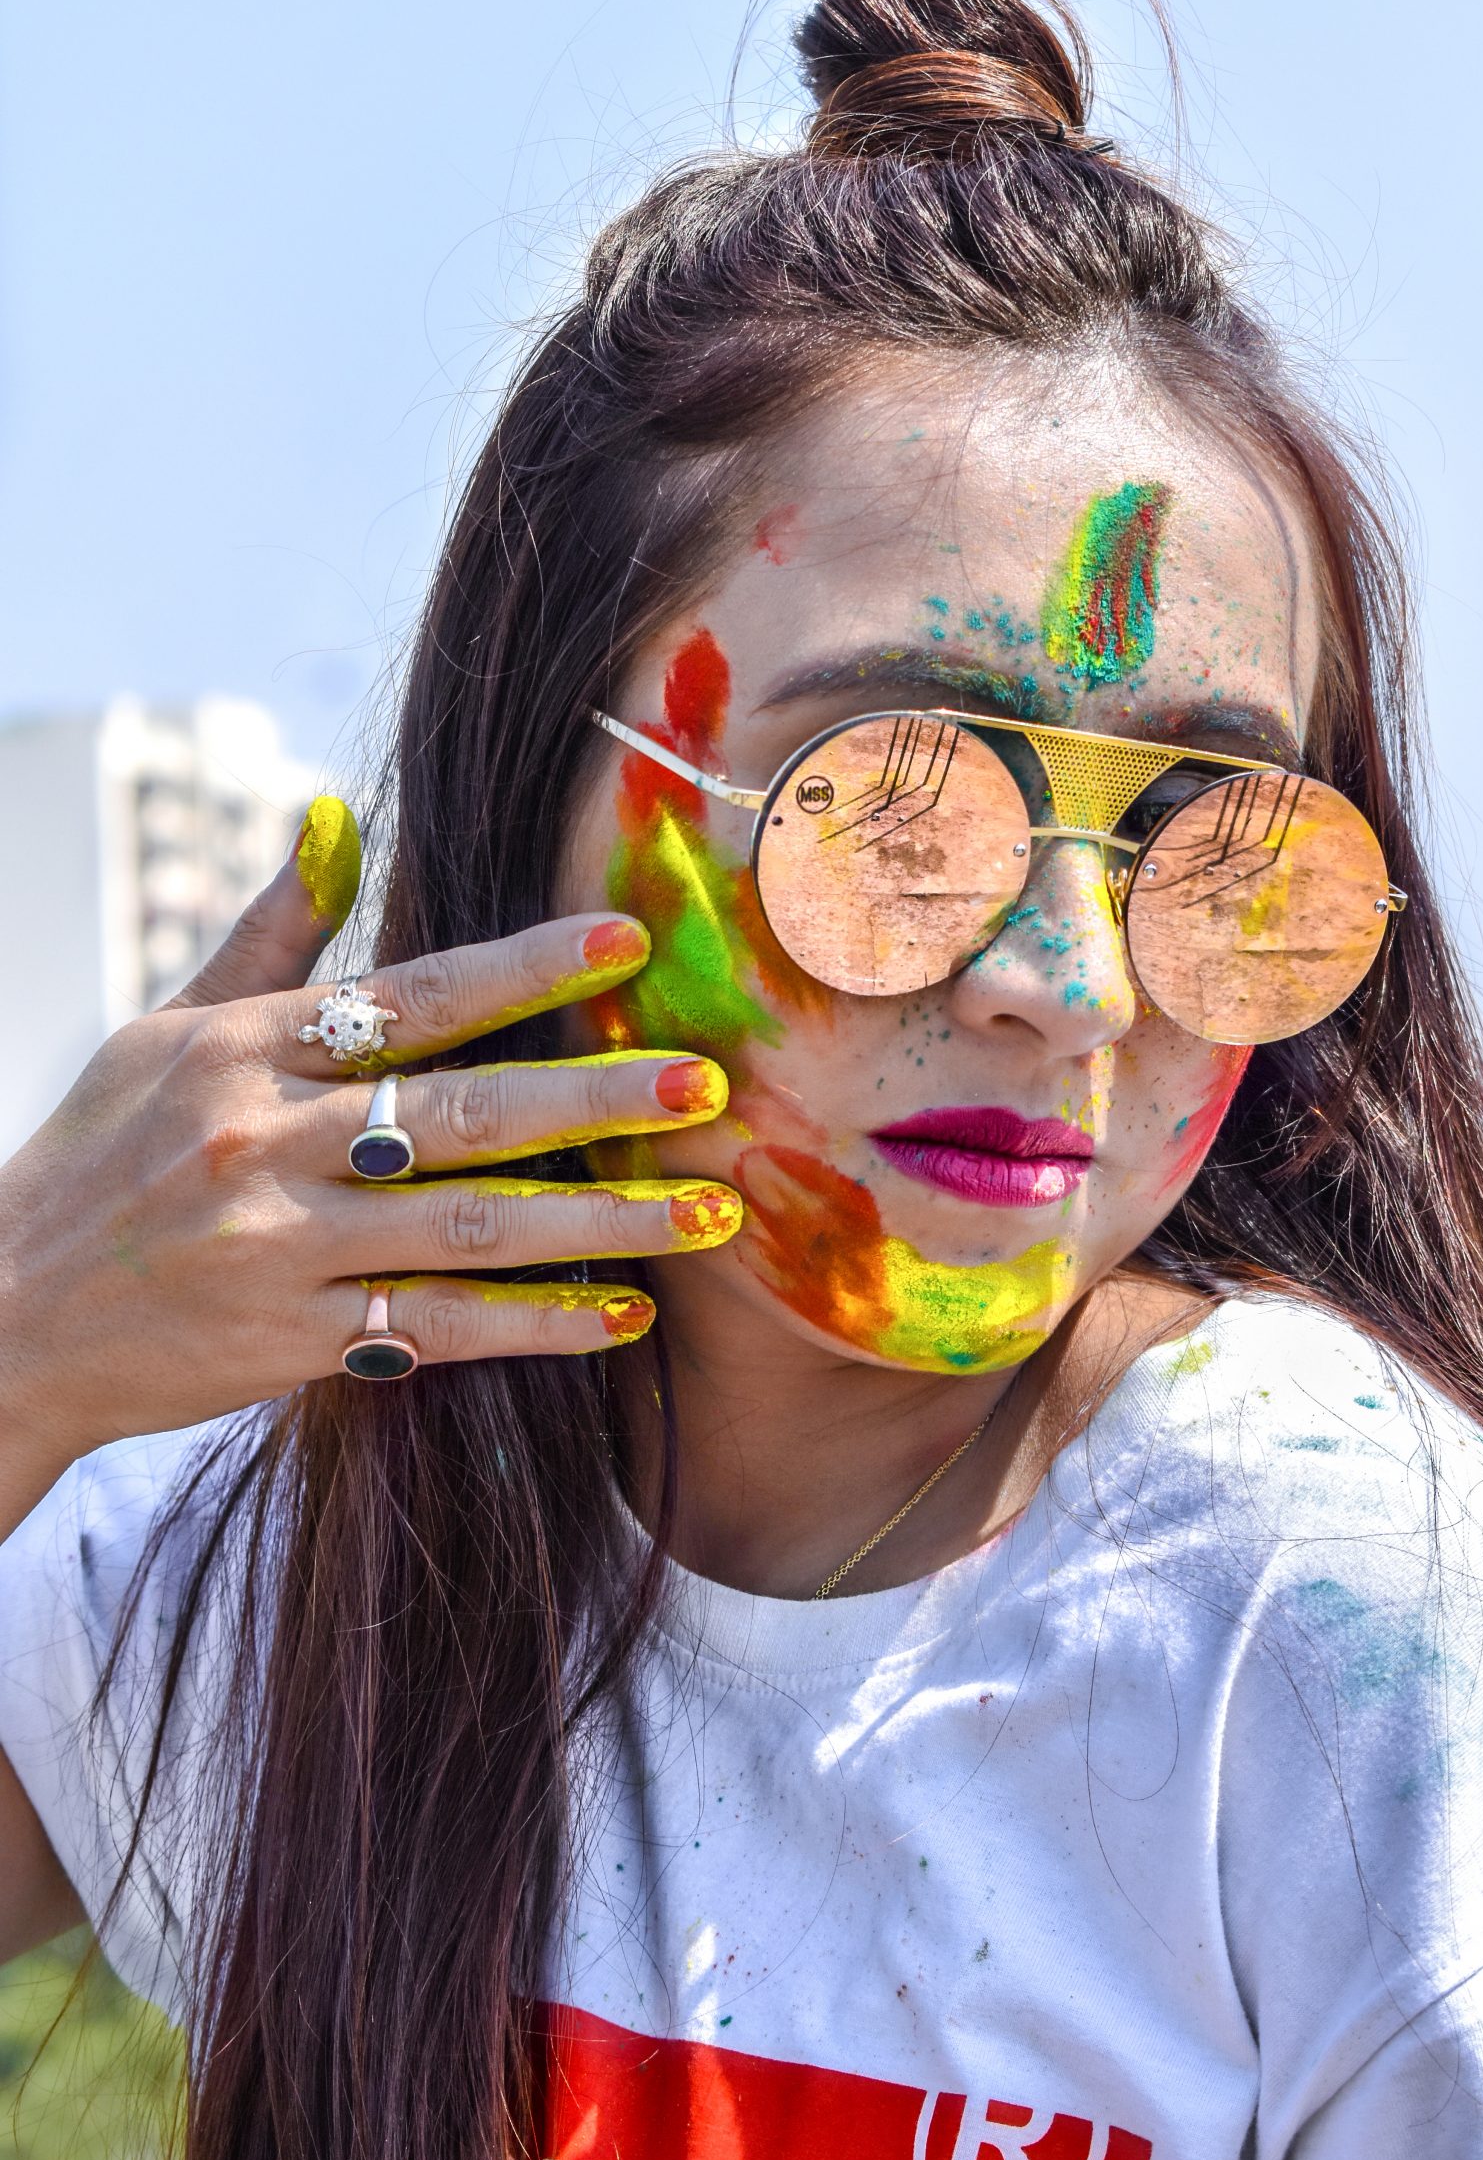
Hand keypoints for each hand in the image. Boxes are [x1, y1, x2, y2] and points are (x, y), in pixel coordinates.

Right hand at [0, 802, 735, 1530]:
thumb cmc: (96, 1157)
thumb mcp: (162, 1030)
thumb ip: (268, 934)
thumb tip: (334, 817)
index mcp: (243, 1046)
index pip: (410, 994)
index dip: (525, 966)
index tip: (626, 940)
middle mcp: (265, 1140)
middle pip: (462, 1112)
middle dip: (596, 1099)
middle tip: (707, 1084)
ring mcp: (281, 1247)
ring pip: (471, 1228)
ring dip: (602, 1221)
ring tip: (708, 1215)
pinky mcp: (291, 1342)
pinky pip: (439, 1331)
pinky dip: (536, 1324)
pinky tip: (622, 1313)